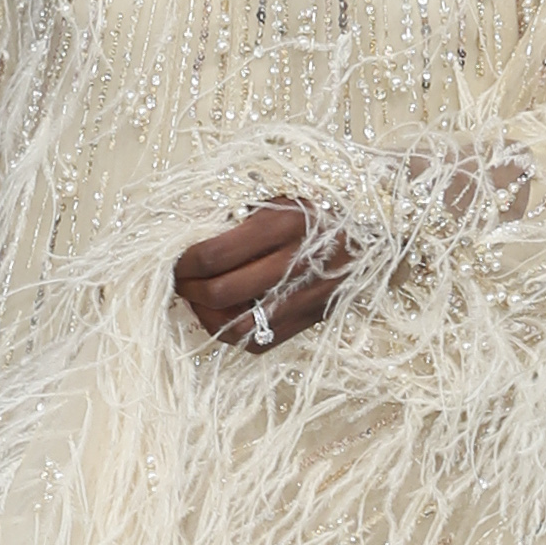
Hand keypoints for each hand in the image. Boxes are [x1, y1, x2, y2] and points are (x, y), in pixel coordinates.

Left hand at [172, 202, 343, 348]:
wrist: (370, 244)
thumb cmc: (314, 217)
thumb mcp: (278, 202)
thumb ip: (237, 220)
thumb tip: (190, 241)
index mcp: (285, 226)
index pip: (216, 255)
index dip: (185, 262)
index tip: (175, 259)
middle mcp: (295, 265)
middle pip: (221, 292)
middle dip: (189, 288)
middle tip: (179, 280)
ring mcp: (302, 300)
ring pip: (235, 325)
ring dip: (205, 315)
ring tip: (196, 298)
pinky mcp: (306, 323)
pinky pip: (255, 341)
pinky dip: (228, 332)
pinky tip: (221, 314)